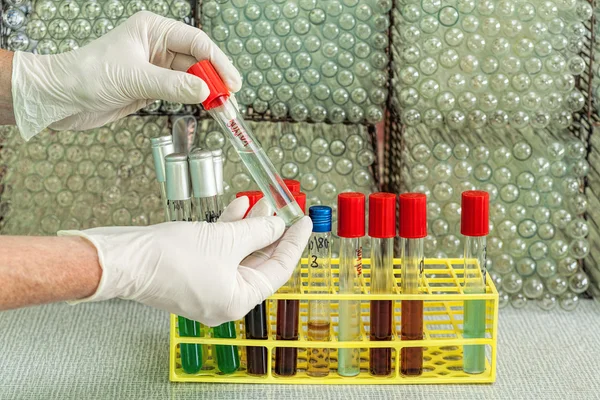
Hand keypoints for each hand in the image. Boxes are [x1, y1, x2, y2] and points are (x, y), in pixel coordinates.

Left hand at [11, 11, 240, 139]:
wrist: (60, 98)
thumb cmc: (86, 74)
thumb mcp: (134, 78)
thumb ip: (173, 85)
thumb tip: (204, 91)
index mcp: (152, 30)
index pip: (196, 42)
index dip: (217, 62)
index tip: (231, 82)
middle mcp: (156, 46)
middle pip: (198, 60)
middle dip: (216, 79)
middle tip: (230, 98)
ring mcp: (155, 68)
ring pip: (192, 78)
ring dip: (208, 92)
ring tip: (223, 107)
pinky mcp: (152, 88)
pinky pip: (181, 92)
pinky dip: (195, 100)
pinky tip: (206, 108)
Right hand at [58, 197, 312, 325]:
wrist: (124, 258)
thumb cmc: (169, 259)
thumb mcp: (226, 240)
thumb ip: (259, 231)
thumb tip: (277, 223)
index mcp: (238, 300)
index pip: (278, 269)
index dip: (293, 242)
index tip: (304, 221)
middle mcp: (224, 298)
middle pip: (258, 261)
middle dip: (270, 230)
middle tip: (283, 207)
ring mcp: (207, 285)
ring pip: (238, 253)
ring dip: (250, 226)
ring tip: (260, 200)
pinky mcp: (192, 270)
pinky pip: (220, 251)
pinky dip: (229, 230)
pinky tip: (236, 207)